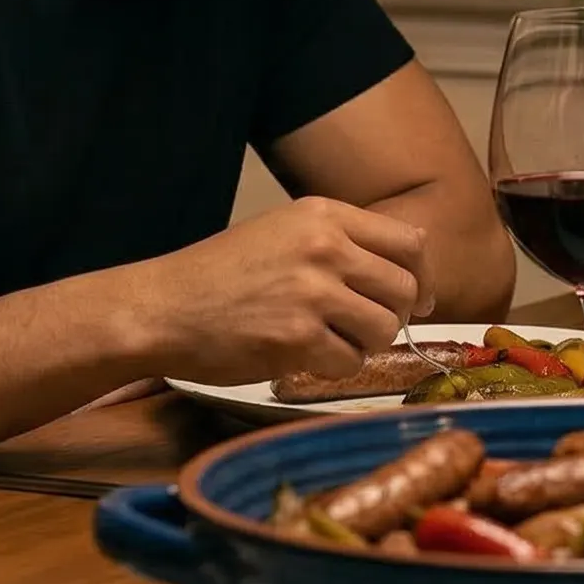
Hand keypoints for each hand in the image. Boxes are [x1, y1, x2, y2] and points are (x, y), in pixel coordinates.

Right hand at [126, 195, 431, 385]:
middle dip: (393, 316)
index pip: (408, 242)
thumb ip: (342, 241)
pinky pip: (350, 361)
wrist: (163, 307)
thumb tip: (411, 265)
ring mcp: (312, 293)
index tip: (416, 299)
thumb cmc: (221, 275)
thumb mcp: (283, 232)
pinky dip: (335, 367)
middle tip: (366, 328)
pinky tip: (306, 358)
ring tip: (330, 341)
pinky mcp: (297, 338)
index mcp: (323, 215)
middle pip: (403, 288)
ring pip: (383, 328)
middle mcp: (324, 247)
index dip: (420, 276)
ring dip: (364, 344)